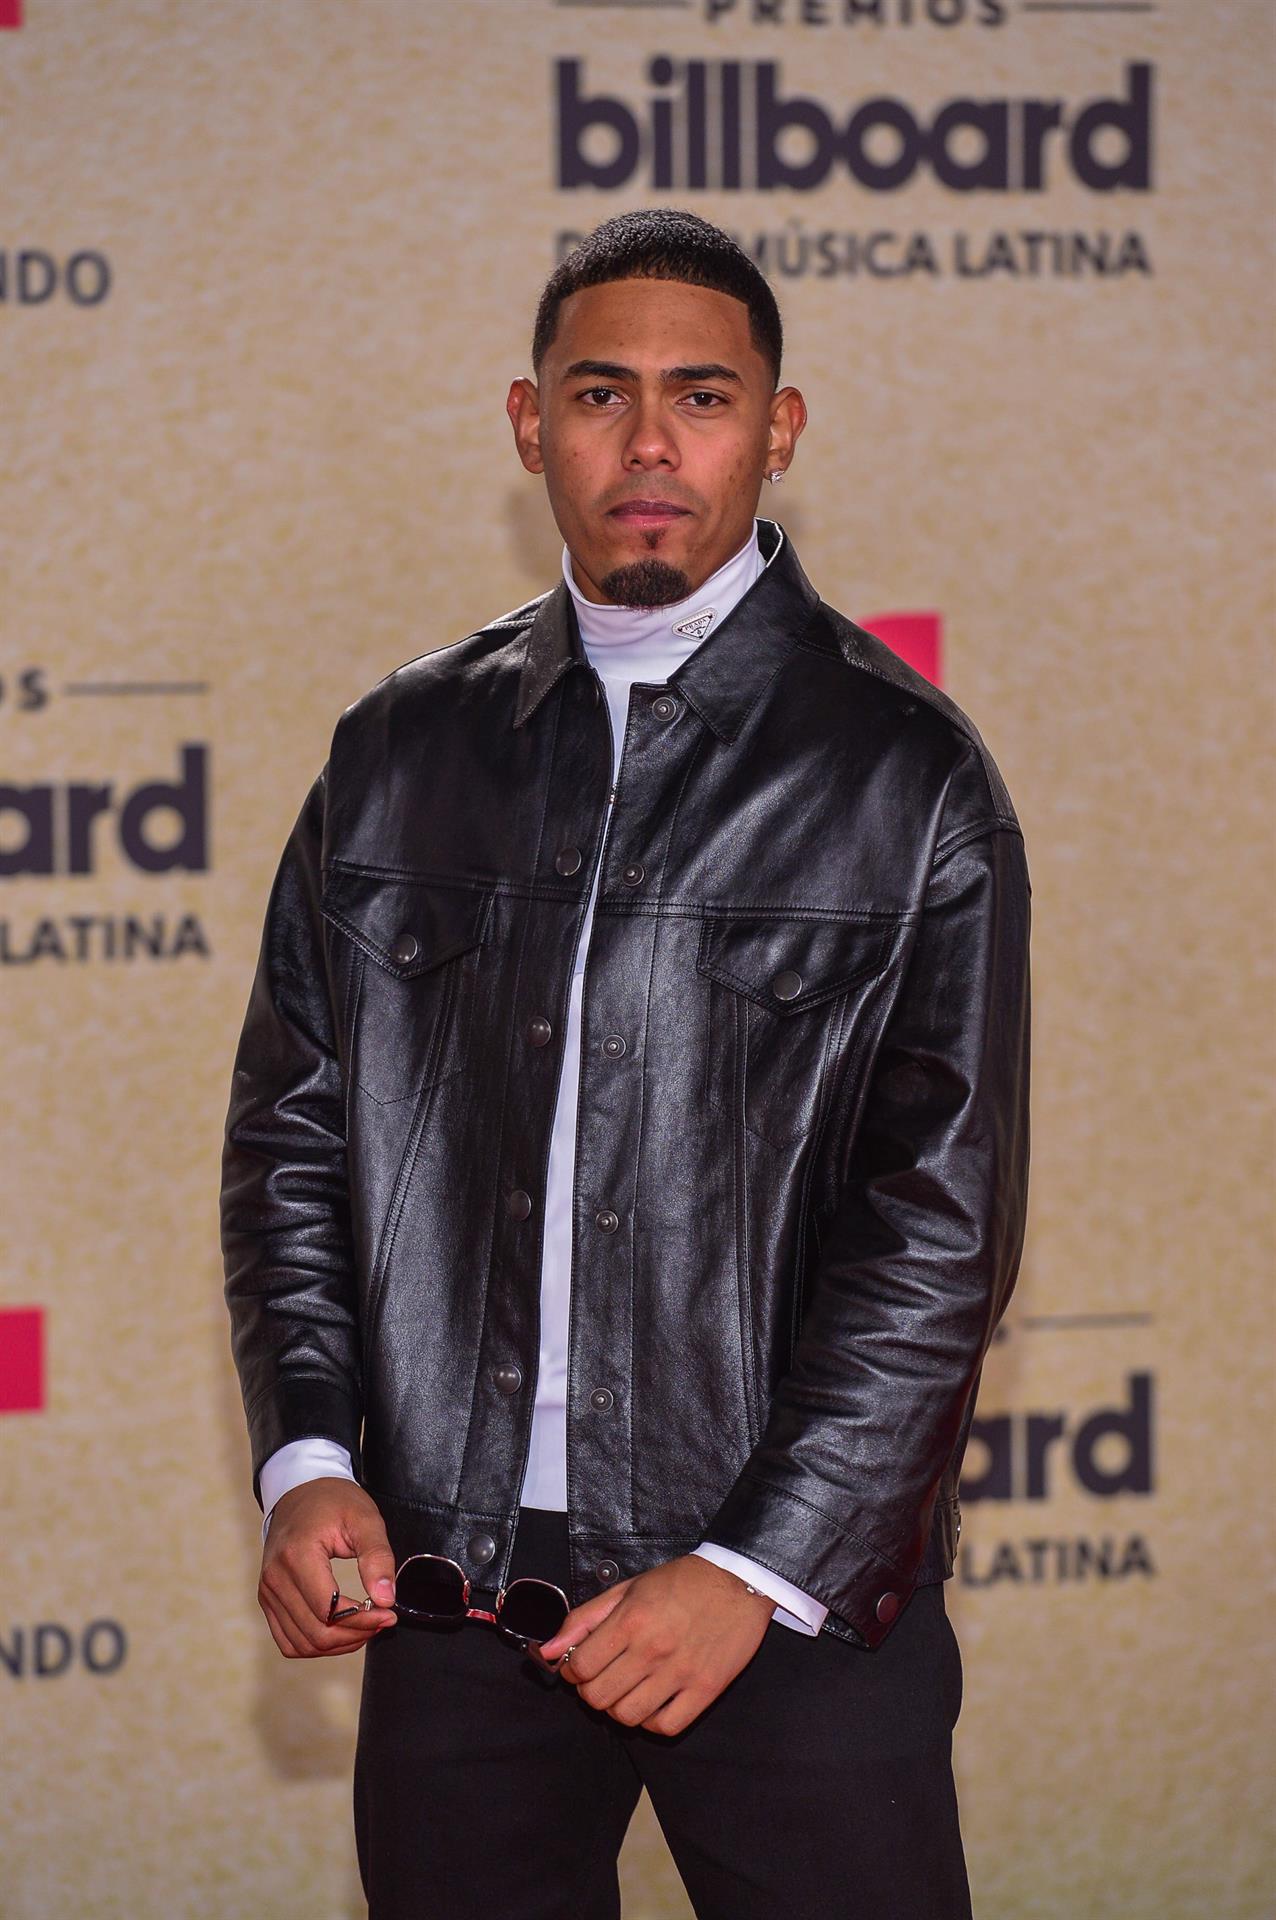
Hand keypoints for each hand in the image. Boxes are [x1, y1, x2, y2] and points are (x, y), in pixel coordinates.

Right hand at [258, 1477, 397, 1658]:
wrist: (300, 1491)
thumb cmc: (333, 1502)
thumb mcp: (365, 1519)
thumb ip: (378, 1557)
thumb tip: (386, 1599)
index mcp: (297, 1555)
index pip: (329, 1610)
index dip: (363, 1620)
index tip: (389, 1613)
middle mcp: (275, 1578)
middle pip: (316, 1632)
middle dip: (355, 1635)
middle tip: (381, 1620)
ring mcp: (267, 1592)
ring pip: (302, 1644)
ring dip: (338, 1644)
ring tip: (365, 1627)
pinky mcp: (267, 1600)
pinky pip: (289, 1642)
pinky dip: (316, 1645)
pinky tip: (341, 1631)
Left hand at [534, 1554, 775, 1736]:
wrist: (737, 1581)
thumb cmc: (680, 1582)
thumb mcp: (628, 1589)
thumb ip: (584, 1619)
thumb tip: (547, 1650)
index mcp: (630, 1621)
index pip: (580, 1666)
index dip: (571, 1670)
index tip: (578, 1665)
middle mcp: (652, 1650)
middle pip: (598, 1697)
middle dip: (590, 1691)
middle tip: (600, 1678)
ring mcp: (680, 1673)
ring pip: (628, 1717)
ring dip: (618, 1708)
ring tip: (625, 1690)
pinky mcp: (705, 1690)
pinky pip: (666, 1726)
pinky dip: (651, 1721)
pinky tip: (651, 1702)